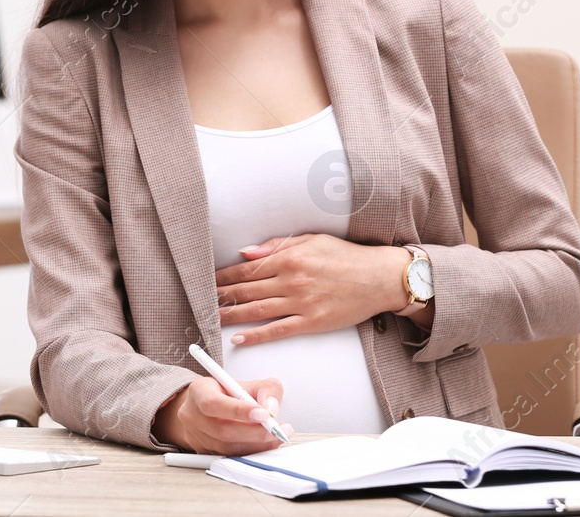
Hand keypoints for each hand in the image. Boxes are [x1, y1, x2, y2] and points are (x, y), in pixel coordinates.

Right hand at [151, 374, 293, 454]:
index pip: (214, 403)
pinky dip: (250, 452)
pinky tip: (264, 444)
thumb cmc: (227, 393)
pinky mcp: (204, 453)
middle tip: (277, 429)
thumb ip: (266, 389)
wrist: (207, 405)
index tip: (264, 414)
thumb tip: (272, 408)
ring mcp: (196, 437)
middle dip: (255, 432)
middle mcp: (192, 415)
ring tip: (276, 435)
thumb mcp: (248, 383)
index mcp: (199, 392)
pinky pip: (229, 456)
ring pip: (227, 448)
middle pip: (222, 430)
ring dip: (256, 445)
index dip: (239, 411)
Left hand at [215, 234, 408, 346]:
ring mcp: (301, 303)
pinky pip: (279, 330)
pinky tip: (240, 339)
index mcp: (289, 258)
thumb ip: (277, 246)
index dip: (224, 276)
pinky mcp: (312, 322)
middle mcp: (292, 280)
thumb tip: (245, 252)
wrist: (378, 278)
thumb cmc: (345, 256)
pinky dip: (257, 336)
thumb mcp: (311, 240)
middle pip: (247, 290)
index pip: (247, 268)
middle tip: (201, 301)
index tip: (208, 281)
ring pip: (257, 311)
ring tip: (212, 319)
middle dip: (222, 296)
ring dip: (232, 316)